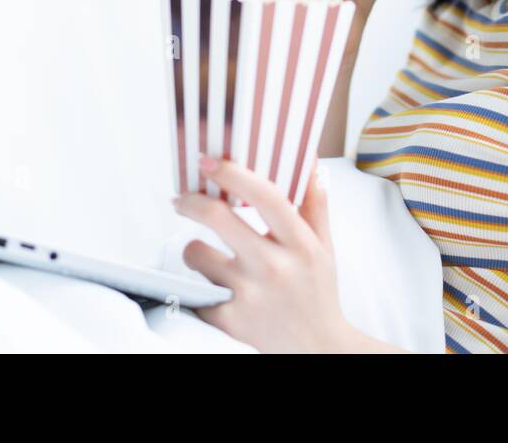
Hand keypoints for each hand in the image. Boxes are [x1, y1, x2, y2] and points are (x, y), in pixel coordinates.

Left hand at [174, 154, 357, 353]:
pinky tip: (211, 288)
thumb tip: (307, 160)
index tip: (210, 162)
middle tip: (183, 199)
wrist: (316, 348)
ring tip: (204, 253)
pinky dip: (197, 287)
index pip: (266, 196)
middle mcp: (275, 267)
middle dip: (191, 202)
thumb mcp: (324, 247)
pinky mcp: (230, 321)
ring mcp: (250, 296)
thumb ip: (314, 203)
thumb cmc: (317, 293)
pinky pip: (195, 291)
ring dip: (193, 249)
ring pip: (197, 254)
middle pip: (219, 217)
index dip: (234, 173)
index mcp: (301, 244)